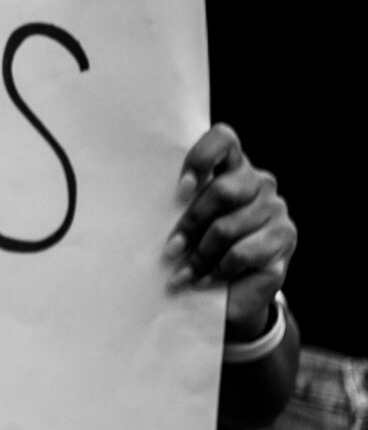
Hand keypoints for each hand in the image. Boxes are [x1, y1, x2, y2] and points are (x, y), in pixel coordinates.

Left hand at [168, 123, 294, 342]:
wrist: (232, 290)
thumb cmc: (198, 247)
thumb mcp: (185, 224)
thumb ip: (177, 207)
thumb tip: (145, 213)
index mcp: (231, 167)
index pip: (222, 139)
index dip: (200, 159)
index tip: (179, 191)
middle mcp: (258, 182)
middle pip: (222, 191)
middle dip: (190, 224)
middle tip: (170, 251)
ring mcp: (275, 208)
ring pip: (228, 227)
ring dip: (199, 255)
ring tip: (182, 274)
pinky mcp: (284, 237)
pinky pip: (242, 252)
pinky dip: (217, 269)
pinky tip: (204, 280)